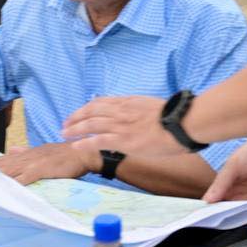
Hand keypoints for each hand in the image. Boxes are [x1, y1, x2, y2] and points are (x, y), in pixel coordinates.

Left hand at [0, 142, 92, 184]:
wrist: (82, 153)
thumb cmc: (65, 155)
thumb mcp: (43, 152)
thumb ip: (26, 152)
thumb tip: (12, 149)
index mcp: (26, 155)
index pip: (3, 160)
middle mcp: (27, 158)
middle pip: (2, 165)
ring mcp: (33, 164)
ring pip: (9, 171)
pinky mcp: (41, 170)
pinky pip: (25, 178)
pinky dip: (14, 183)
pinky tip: (4, 188)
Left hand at [60, 95, 184, 157]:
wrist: (181, 123)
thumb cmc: (174, 118)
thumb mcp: (152, 107)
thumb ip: (140, 110)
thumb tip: (138, 116)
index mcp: (128, 102)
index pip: (102, 102)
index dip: (87, 108)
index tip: (80, 112)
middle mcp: (121, 111)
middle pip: (91, 111)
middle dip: (76, 117)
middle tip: (65, 123)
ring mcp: (120, 125)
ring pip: (90, 124)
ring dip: (74, 128)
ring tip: (64, 133)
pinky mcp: (123, 139)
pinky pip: (97, 140)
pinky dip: (84, 142)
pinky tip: (75, 145)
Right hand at [202, 134, 246, 225]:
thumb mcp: (232, 166)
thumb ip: (220, 184)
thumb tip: (207, 201)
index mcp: (225, 189)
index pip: (214, 206)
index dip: (211, 213)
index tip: (207, 219)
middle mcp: (237, 198)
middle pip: (228, 217)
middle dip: (227, 220)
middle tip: (226, 219)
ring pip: (244, 221)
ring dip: (243, 222)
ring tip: (243, 216)